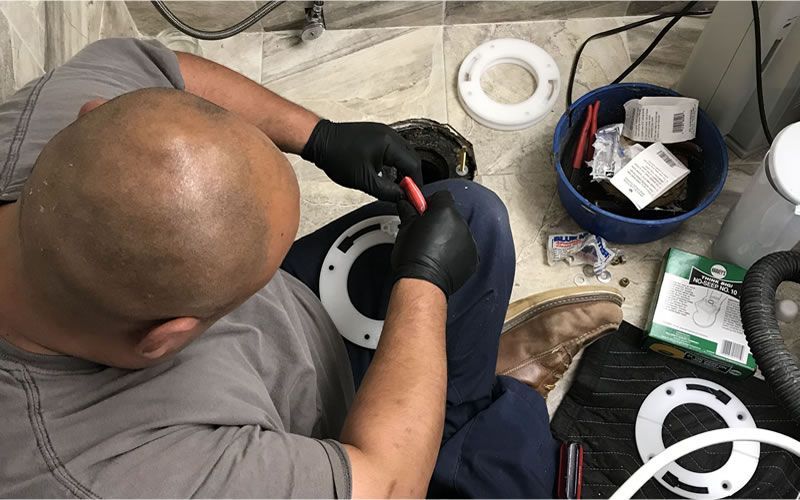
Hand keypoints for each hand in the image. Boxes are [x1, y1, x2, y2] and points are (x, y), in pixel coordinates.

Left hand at [301, 119, 421, 200]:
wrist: (320, 140)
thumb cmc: (336, 155)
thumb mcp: (364, 180)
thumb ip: (386, 191)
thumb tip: (401, 197)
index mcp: (389, 144)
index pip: (413, 166)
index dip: (415, 184)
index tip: (412, 196)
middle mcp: (389, 134)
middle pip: (411, 158)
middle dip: (410, 177)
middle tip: (406, 192)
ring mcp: (384, 133)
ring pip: (403, 154)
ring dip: (403, 170)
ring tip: (396, 185)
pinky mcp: (377, 134)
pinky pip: (394, 149)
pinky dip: (395, 162)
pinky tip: (387, 173)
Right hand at [391, 191, 478, 296]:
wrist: (422, 282)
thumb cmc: (413, 257)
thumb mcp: (405, 227)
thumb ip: (408, 210)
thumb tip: (406, 203)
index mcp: (444, 211)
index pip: (441, 195)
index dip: (429, 202)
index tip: (422, 209)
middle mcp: (460, 224)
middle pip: (450, 214)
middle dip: (438, 220)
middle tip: (424, 232)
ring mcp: (468, 241)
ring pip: (457, 231)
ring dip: (447, 236)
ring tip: (432, 248)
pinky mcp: (472, 257)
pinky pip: (463, 248)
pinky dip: (454, 251)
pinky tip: (440, 258)